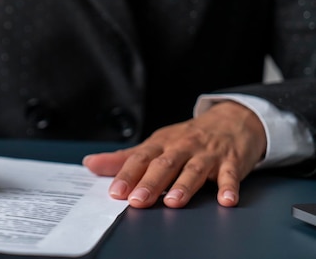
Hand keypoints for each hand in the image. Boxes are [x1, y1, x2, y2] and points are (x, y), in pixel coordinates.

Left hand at [82, 101, 266, 207]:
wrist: (231, 120)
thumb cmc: (187, 138)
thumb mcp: (155, 144)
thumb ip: (124, 158)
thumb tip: (91, 164)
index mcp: (161, 144)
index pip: (140, 158)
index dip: (127, 174)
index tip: (115, 191)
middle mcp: (182, 147)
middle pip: (164, 165)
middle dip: (150, 183)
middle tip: (138, 200)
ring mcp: (207, 154)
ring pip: (194, 170)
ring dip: (184, 186)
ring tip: (173, 202)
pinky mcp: (231, 162)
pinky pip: (230, 175)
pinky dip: (228, 187)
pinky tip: (225, 200)